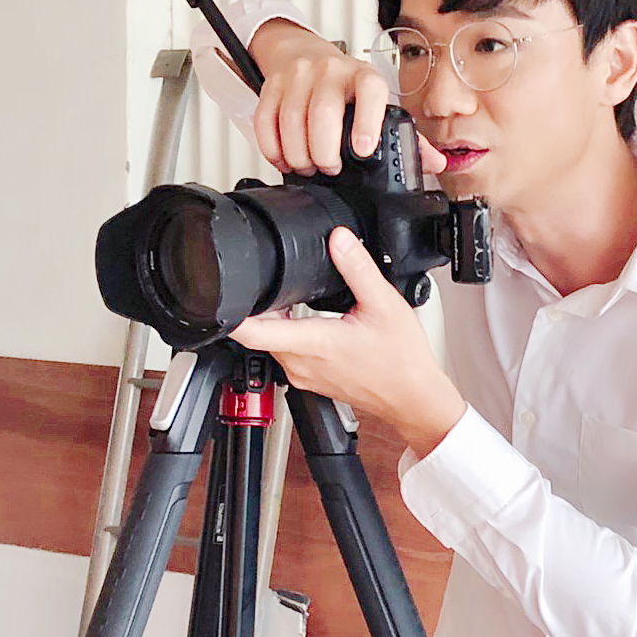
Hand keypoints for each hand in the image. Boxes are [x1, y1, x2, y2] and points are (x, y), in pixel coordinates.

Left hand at [230, 226, 466, 458]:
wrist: (413, 398)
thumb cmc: (402, 362)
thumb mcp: (383, 304)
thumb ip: (357, 267)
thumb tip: (338, 239)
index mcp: (313, 344)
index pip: (253, 332)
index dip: (233, 313)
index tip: (222, 294)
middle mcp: (300, 365)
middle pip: (260, 332)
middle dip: (261, 306)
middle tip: (273, 282)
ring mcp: (304, 376)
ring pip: (274, 343)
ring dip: (277, 321)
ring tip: (294, 298)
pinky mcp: (311, 381)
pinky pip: (288, 354)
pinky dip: (291, 335)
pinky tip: (312, 322)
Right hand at [246, 19, 445, 178]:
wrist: (304, 53)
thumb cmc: (347, 88)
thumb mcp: (378, 105)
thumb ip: (406, 136)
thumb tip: (437, 162)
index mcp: (364, 77)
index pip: (370, 91)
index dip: (367, 121)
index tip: (363, 151)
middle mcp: (331, 70)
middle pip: (323, 113)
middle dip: (325, 151)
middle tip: (329, 168)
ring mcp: (299, 75)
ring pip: (292, 120)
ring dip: (299, 155)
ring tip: (308, 167)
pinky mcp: (272, 85)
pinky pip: (266, 120)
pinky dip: (272, 147)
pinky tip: (283, 158)